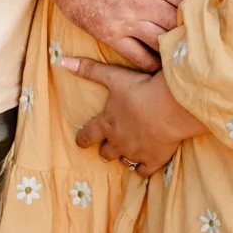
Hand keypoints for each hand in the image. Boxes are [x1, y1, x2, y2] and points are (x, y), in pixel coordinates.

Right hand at [51, 0, 203, 70]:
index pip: (192, 1)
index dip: (204, 9)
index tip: (210, 15)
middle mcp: (146, 4)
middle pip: (180, 26)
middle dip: (193, 33)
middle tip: (204, 41)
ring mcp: (129, 22)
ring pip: (162, 43)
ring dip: (174, 50)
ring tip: (186, 56)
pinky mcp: (112, 35)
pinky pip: (137, 57)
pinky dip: (152, 63)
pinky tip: (161, 65)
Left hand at [62, 58, 206, 176]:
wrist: (169, 106)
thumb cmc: (140, 89)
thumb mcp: (113, 76)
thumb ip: (89, 70)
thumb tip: (63, 61)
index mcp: (106, 124)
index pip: (88, 136)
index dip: (82, 139)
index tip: (80, 141)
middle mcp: (118, 142)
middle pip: (106, 153)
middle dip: (105, 149)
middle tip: (108, 147)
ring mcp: (135, 153)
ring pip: (124, 161)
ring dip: (124, 156)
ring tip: (127, 152)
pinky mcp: (153, 159)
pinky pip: (143, 171)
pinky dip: (142, 168)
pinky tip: (144, 165)